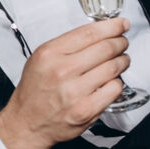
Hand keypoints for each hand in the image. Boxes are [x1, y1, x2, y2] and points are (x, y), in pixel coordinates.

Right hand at [0, 18, 131, 148]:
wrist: (26, 123)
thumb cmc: (35, 91)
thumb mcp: (42, 59)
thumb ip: (68, 45)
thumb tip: (99, 33)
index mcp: (50, 54)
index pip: (89, 33)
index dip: (111, 27)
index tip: (121, 25)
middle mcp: (62, 71)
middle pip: (105, 48)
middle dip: (120, 43)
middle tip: (122, 43)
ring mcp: (74, 92)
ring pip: (113, 67)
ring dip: (122, 61)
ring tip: (121, 60)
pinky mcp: (86, 110)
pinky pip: (114, 89)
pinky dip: (117, 82)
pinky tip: (112, 81)